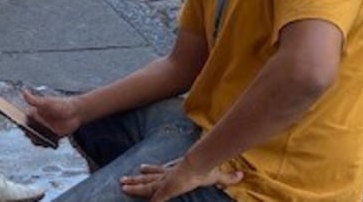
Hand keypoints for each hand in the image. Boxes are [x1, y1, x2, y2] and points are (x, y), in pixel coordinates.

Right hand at [22, 90, 82, 139]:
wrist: (76, 112)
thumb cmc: (60, 104)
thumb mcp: (47, 102)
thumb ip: (34, 100)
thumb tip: (23, 92)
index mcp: (34, 114)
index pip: (24, 121)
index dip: (22, 124)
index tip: (23, 126)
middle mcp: (38, 123)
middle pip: (29, 131)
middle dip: (30, 134)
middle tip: (33, 134)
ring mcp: (45, 131)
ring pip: (36, 138)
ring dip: (37, 140)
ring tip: (41, 139)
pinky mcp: (52, 137)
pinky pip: (46, 143)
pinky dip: (46, 144)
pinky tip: (48, 142)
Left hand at [119, 157, 242, 201]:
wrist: (200, 164)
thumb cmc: (206, 168)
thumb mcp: (217, 175)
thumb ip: (227, 178)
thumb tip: (241, 176)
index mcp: (175, 172)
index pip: (160, 171)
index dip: (150, 170)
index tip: (141, 168)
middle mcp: (167, 176)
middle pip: (148, 178)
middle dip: (135, 180)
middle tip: (122, 179)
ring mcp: (164, 182)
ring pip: (145, 186)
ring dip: (133, 187)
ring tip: (121, 186)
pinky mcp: (165, 189)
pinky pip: (153, 198)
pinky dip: (148, 200)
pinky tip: (137, 201)